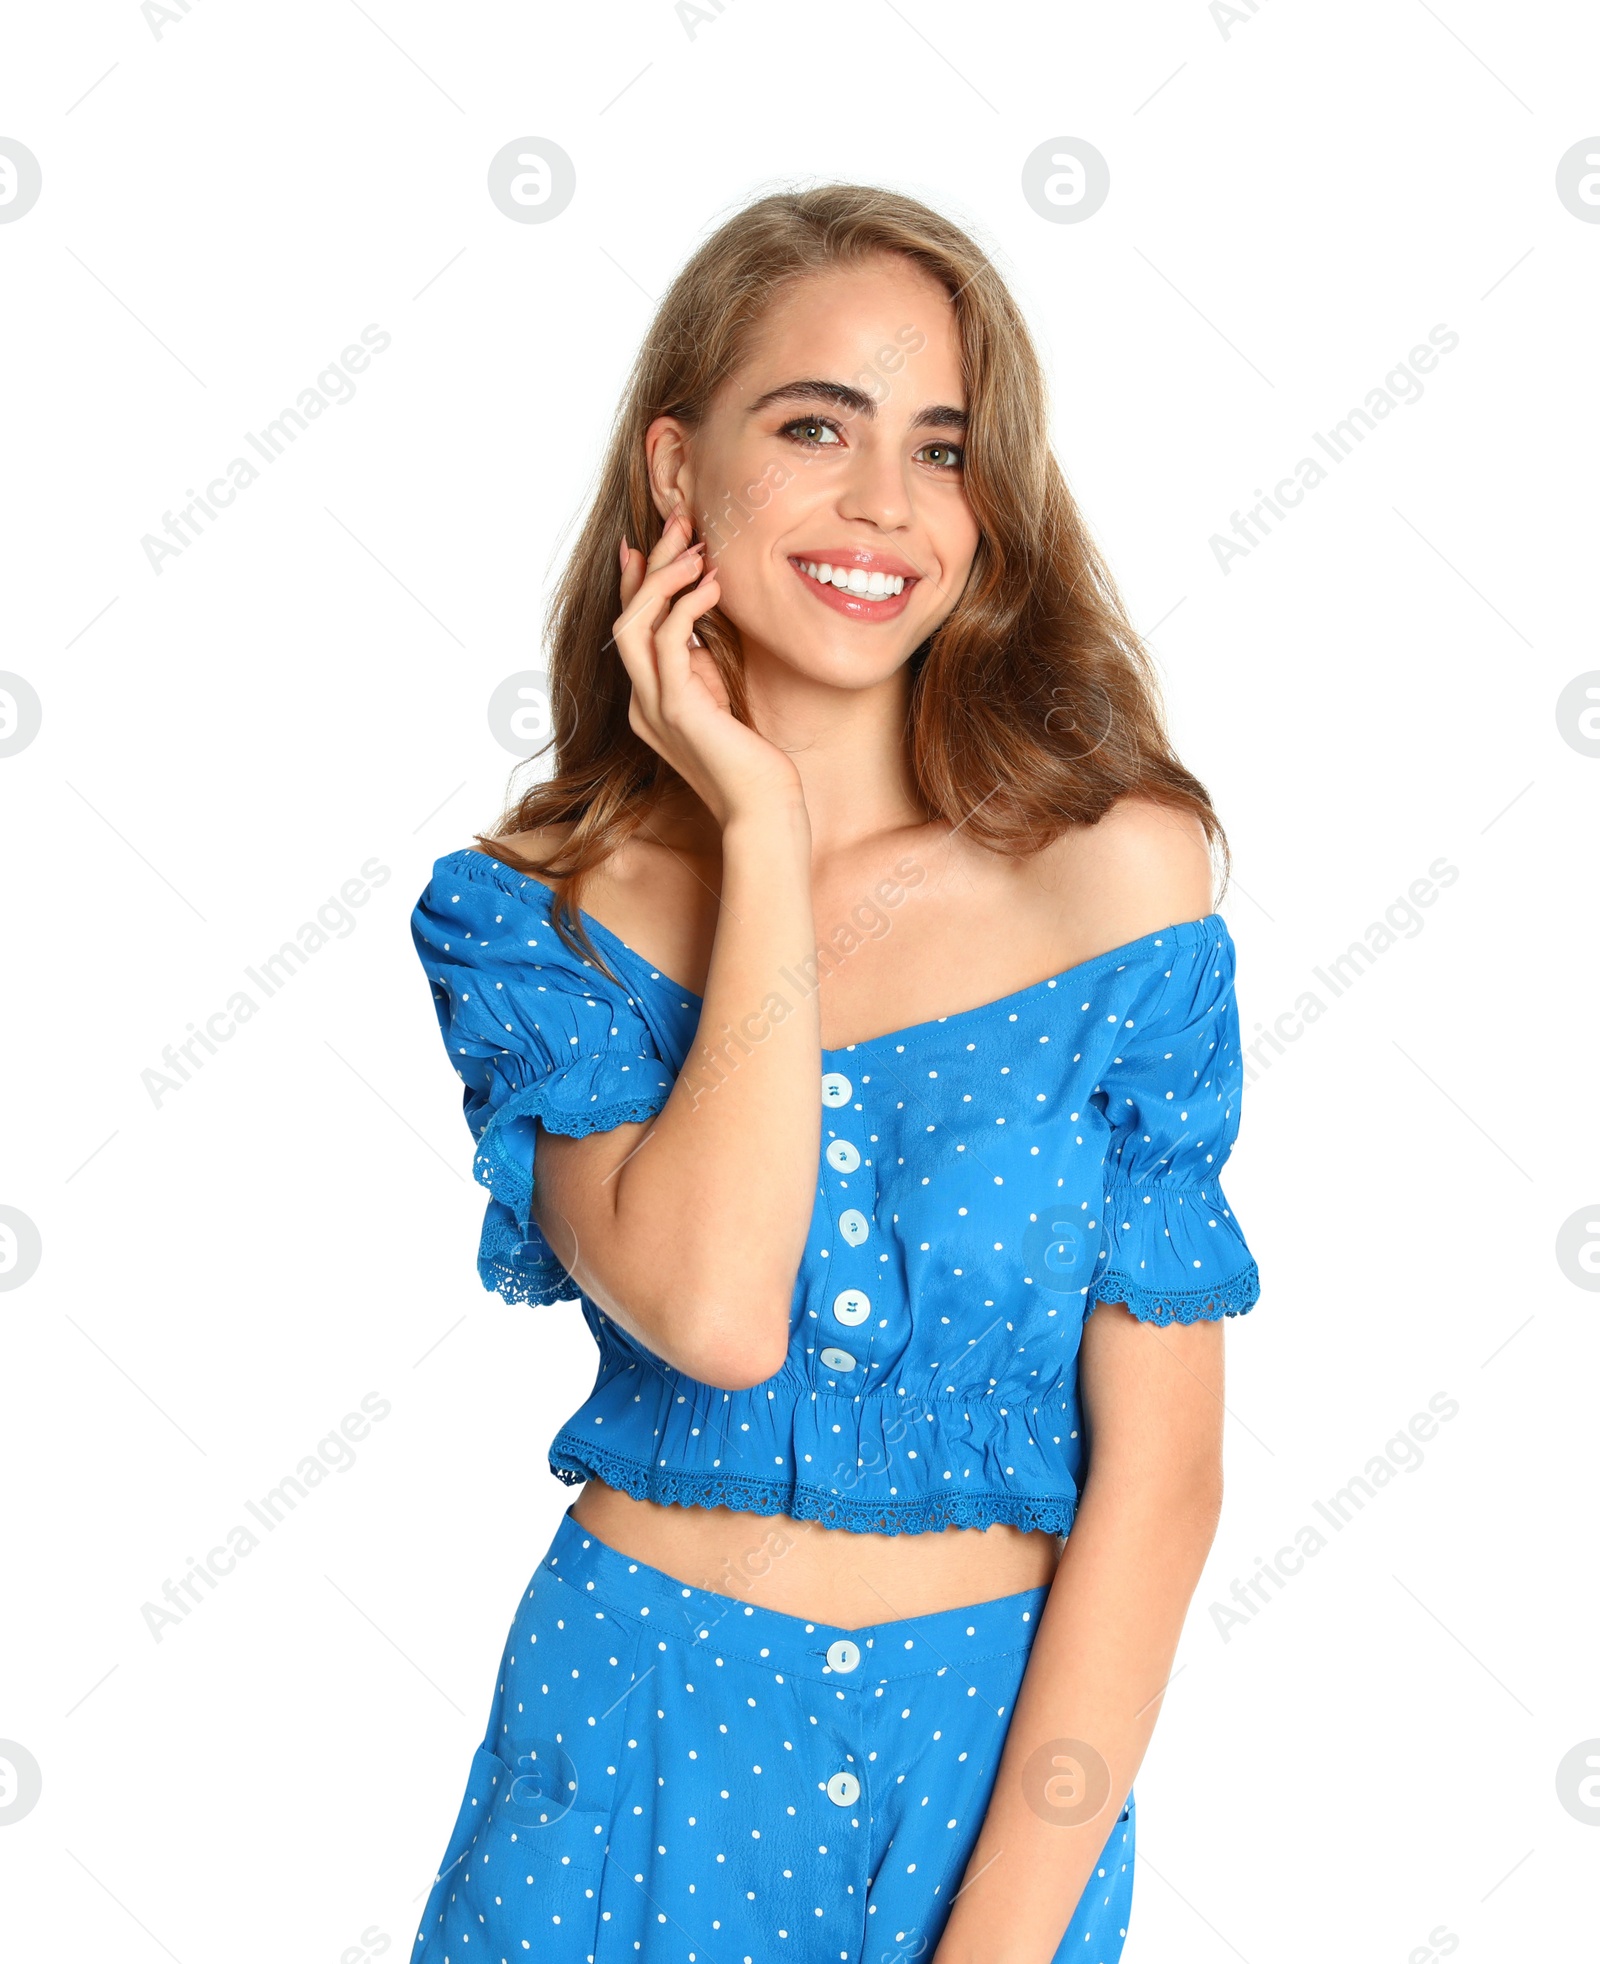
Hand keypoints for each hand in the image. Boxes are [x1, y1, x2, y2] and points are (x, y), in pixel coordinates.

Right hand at [614, 510, 803, 825]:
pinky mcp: (678, 710)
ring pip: (634, 625)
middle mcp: (641, 702)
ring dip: (663, 579)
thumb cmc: (753, 760)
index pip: (632, 628)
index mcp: (649, 700)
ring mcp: (653, 708)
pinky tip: (713, 586)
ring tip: (697, 548)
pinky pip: (669, 643)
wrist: (763, 808)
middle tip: (679, 522)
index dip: (637, 581)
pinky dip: (686, 607)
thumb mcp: (722, 701)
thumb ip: (702, 666)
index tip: (653, 541)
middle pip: (627, 617)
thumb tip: (700, 616)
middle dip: (651, 565)